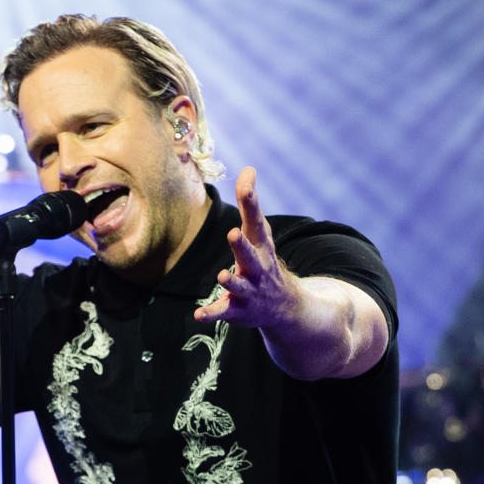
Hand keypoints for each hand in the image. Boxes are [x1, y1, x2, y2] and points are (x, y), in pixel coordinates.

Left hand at [194, 166, 298, 327]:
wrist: (286, 307)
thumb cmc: (265, 260)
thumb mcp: (260, 233)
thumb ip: (250, 203)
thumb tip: (248, 168)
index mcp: (261, 246)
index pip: (256, 222)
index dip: (251, 203)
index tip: (246, 184)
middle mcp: (257, 268)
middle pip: (250, 256)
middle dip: (241, 245)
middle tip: (233, 233)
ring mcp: (248, 290)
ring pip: (239, 286)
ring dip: (231, 281)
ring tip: (221, 275)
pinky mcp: (237, 309)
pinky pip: (223, 311)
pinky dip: (211, 313)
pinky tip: (197, 314)